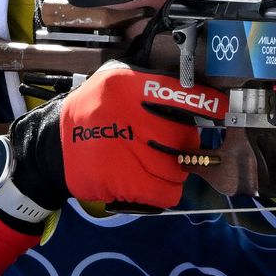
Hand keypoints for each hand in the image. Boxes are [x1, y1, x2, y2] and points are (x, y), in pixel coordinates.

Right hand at [9, 61, 225, 210]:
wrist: (53, 147)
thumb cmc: (94, 114)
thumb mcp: (113, 83)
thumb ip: (148, 86)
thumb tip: (196, 97)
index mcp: (125, 85)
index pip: (177, 91)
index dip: (205, 102)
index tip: (221, 110)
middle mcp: (124, 114)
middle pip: (183, 135)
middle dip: (187, 145)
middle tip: (178, 147)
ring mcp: (121, 148)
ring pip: (177, 168)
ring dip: (175, 172)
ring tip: (159, 167)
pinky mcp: (118, 179)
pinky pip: (164, 192)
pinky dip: (165, 191)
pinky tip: (152, 184)